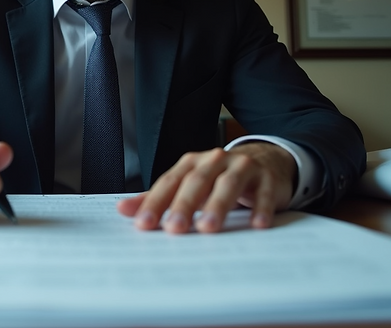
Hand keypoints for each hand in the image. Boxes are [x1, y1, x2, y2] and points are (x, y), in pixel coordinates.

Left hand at [116, 142, 294, 233]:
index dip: (155, 202)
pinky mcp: (267, 178)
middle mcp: (214, 161)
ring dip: (218, 205)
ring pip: (228, 183)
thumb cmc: (218, 179)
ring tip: (208, 228)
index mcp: (191, 164)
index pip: (169, 182)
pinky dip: (261, 207)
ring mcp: (242, 167)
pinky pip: (264, 193)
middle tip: (174, 228)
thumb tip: (122, 209)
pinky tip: (257, 224)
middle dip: (184, 205)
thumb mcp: (188, 185)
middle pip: (196, 181)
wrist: (265, 161)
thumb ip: (158, 197)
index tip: (143, 224)